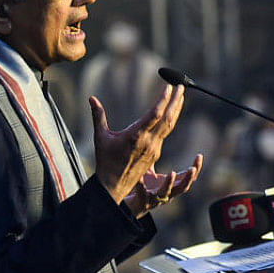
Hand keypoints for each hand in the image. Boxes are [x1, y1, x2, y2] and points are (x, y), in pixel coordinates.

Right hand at [90, 84, 185, 203]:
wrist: (113, 186)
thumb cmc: (105, 161)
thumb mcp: (100, 137)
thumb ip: (98, 116)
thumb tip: (91, 98)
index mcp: (136, 136)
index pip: (155, 114)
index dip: (163, 100)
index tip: (169, 87)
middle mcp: (148, 142)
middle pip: (167, 118)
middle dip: (175, 101)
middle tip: (182, 86)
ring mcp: (154, 149)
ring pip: (169, 126)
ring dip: (176, 110)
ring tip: (181, 96)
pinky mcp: (155, 154)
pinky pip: (165, 133)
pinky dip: (170, 121)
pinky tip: (171, 113)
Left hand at [123, 155, 202, 217]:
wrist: (130, 208)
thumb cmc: (143, 189)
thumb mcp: (151, 173)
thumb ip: (154, 159)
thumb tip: (156, 139)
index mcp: (171, 187)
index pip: (187, 177)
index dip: (196, 168)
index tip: (199, 156)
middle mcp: (166, 194)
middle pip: (182, 188)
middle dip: (189, 178)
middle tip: (193, 168)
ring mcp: (155, 199)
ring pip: (166, 193)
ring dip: (170, 183)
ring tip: (172, 173)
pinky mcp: (142, 202)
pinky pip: (142, 194)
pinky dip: (141, 186)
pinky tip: (139, 178)